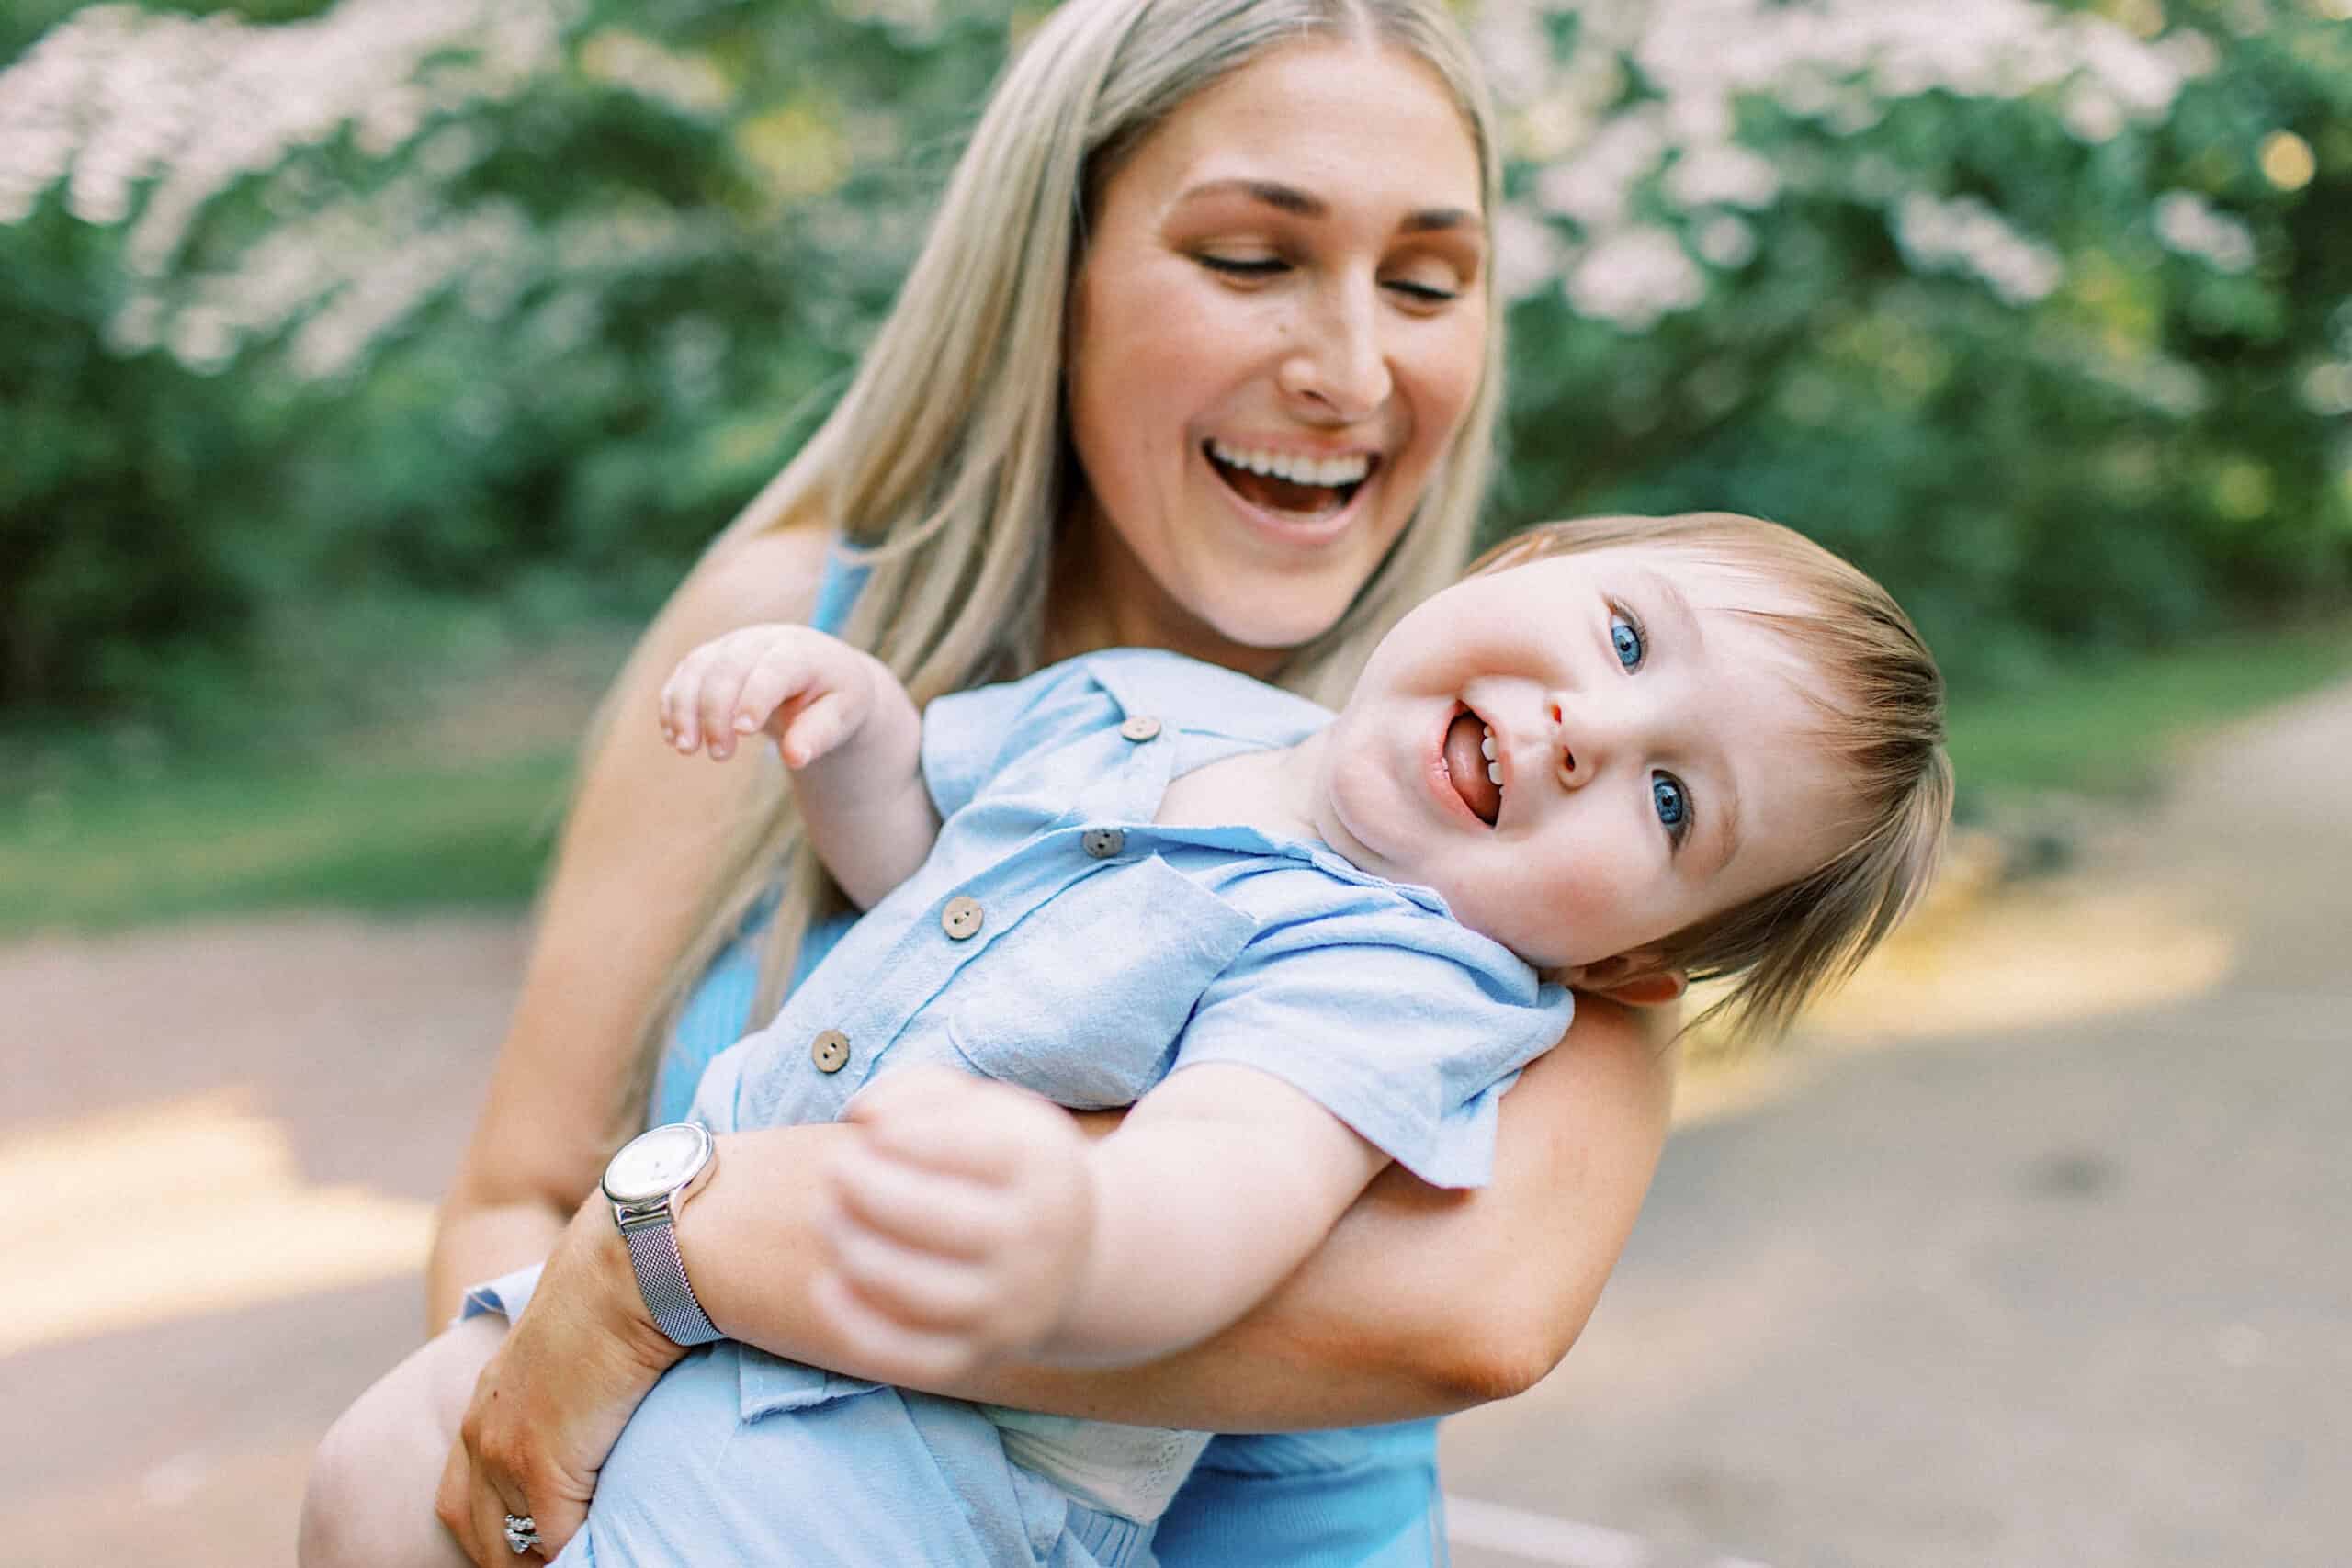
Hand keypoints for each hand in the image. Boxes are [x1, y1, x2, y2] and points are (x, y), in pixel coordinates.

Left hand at [433, 1198, 683, 1563]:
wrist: (627, 1266)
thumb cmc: (622, 1287)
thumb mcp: (581, 1339)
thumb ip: (577, 1376)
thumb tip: (615, 1388)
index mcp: (489, 1401)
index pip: (463, 1495)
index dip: (498, 1529)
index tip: (536, 1544)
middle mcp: (481, 1433)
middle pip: (476, 1533)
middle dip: (510, 1560)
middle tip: (556, 1561)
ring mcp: (505, 1454)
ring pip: (511, 1550)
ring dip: (546, 1562)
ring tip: (591, 1560)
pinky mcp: (544, 1469)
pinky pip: (559, 1545)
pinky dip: (582, 1557)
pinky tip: (616, 1550)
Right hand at [658, 623, 879, 767]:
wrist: (822, 673)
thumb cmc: (835, 698)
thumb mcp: (842, 715)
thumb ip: (820, 734)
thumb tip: (796, 758)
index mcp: (801, 651)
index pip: (774, 670)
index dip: (756, 697)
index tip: (743, 731)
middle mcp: (762, 641)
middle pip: (728, 668)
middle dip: (716, 711)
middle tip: (720, 755)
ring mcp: (732, 646)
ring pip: (697, 668)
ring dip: (685, 709)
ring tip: (686, 749)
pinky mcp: (711, 658)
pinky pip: (683, 675)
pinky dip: (673, 704)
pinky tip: (673, 737)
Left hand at [814, 1066, 1096, 1383]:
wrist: (1068, 1259)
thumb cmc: (1004, 1167)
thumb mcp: (987, 1110)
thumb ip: (923, 1091)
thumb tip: (863, 1117)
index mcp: (1046, 1170)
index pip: (972, 1148)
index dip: (907, 1135)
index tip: (871, 1131)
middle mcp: (1038, 1245)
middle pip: (934, 1217)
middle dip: (864, 1187)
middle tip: (834, 1168)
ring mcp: (1010, 1310)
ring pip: (914, 1290)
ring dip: (852, 1246)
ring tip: (827, 1214)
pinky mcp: (980, 1358)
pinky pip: (909, 1358)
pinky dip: (855, 1324)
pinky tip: (827, 1282)